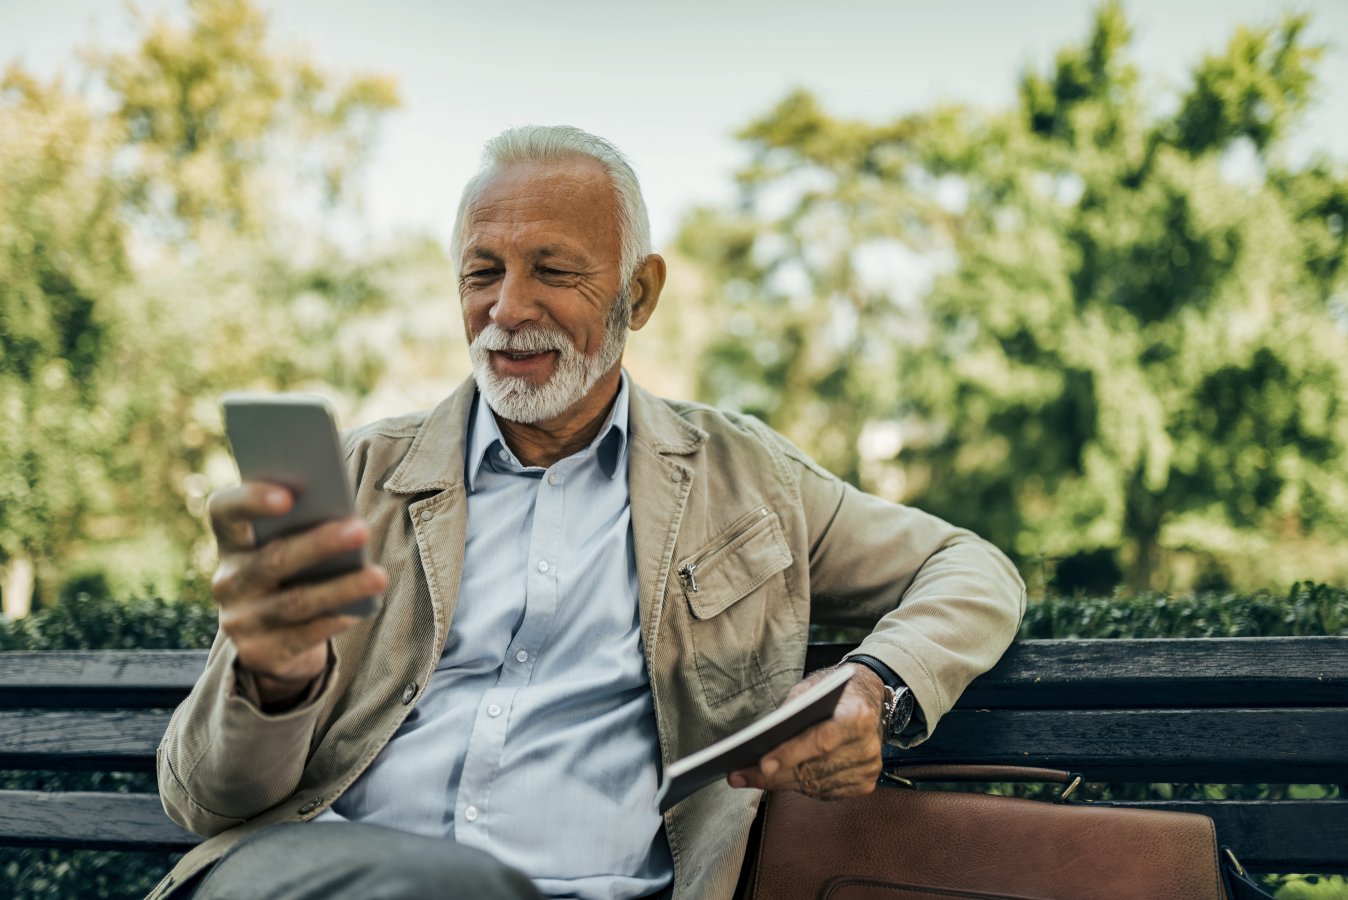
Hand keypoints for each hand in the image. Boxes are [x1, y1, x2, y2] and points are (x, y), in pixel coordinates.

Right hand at [208, 482, 386, 707]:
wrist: (275, 643)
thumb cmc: (294, 575)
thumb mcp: (289, 548)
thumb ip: (303, 528)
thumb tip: (346, 519)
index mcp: (231, 542)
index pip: (224, 511)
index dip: (250, 500)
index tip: (288, 496)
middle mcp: (228, 580)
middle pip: (272, 559)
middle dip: (320, 544)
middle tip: (361, 530)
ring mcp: (240, 620)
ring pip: (295, 602)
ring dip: (341, 587)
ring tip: (378, 576)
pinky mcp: (259, 653)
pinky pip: (303, 635)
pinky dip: (334, 619)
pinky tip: (361, 610)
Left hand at [727, 665, 885, 799]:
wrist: (869, 699)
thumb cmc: (836, 692)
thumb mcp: (813, 688)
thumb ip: (792, 710)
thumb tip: (763, 738)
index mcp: (858, 716)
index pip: (821, 741)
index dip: (791, 754)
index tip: (762, 765)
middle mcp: (867, 746)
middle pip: (814, 769)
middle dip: (773, 775)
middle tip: (739, 775)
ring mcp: (868, 768)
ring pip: (815, 785)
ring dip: (781, 783)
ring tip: (750, 778)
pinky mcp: (864, 783)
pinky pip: (824, 792)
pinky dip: (799, 788)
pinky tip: (778, 780)